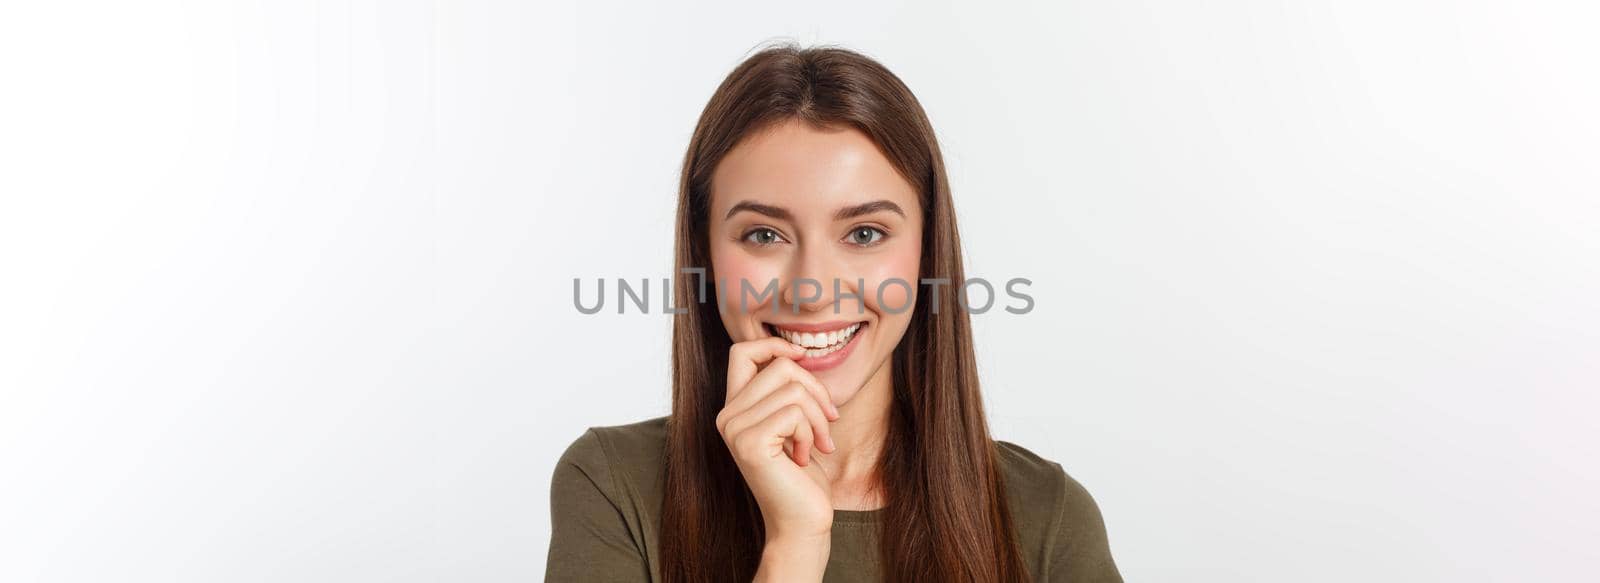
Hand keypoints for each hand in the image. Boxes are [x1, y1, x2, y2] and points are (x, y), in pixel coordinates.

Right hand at [717, 337, 841, 542]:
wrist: (801, 523)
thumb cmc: (802, 477)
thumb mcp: (794, 424)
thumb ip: (786, 392)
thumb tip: (798, 353)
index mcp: (734, 409)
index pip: (742, 351)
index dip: (775, 345)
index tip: (803, 357)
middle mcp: (726, 416)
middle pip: (779, 366)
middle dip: (816, 389)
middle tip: (828, 421)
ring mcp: (734, 430)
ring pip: (793, 389)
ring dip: (818, 417)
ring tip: (817, 444)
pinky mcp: (750, 443)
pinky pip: (794, 412)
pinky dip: (811, 432)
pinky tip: (804, 457)